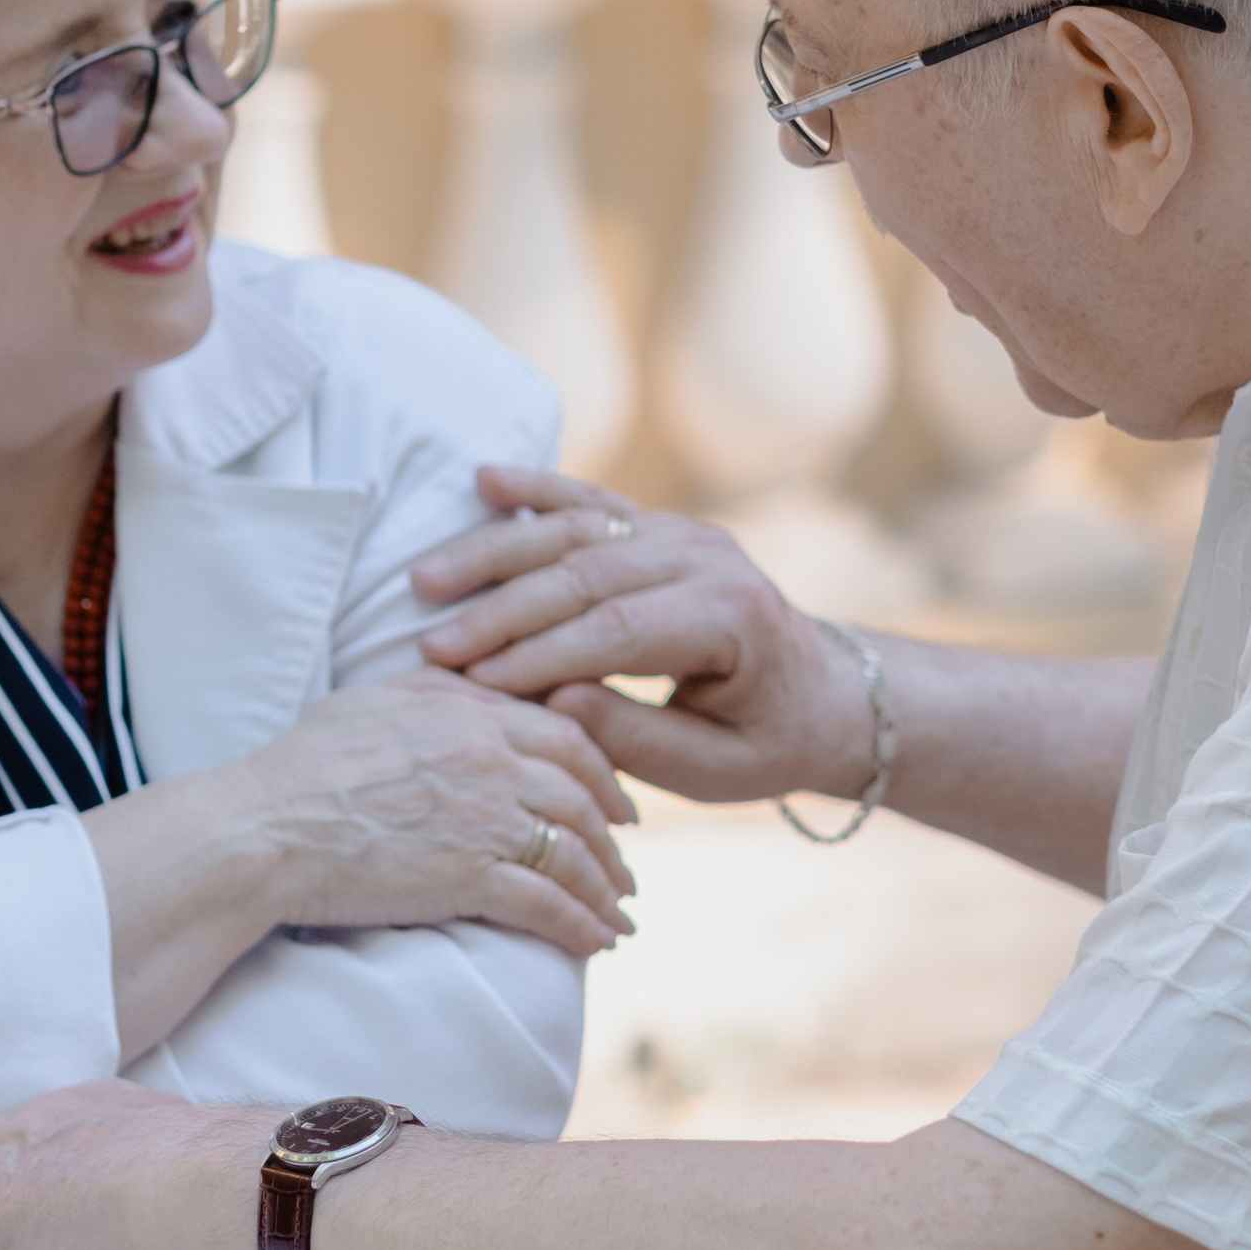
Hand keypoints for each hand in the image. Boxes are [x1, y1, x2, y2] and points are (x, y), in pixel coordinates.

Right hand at [248, 669, 636, 955]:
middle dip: (612, 838)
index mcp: (471, 717)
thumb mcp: (372, 701)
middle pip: (582, 798)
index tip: (615, 802)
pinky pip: (548, 904)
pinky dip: (580, 926)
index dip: (602, 774)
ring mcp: (485, 821)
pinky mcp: (470, 877)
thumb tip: (477, 689)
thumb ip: (436, 692)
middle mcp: (491, 762)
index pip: (567, 737)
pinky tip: (595, 943)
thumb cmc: (302, 766)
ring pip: (574, 853)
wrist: (265, 828)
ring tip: (615, 915)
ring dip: (604, 889)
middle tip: (623, 864)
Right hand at [412, 466, 878, 810]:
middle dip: (500, 612)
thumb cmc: (768, 742)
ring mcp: (682, 532)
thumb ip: (638, 740)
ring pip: (575, 529)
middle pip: (585, 574)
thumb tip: (555, 705)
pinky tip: (483, 479)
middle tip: (431, 647)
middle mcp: (707, 558)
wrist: (824, 692)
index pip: (616, 633)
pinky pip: (590, 499)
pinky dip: (536, 487)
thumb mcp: (716, 770)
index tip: (471, 687)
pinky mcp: (659, 525)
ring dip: (496, 552)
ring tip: (426, 581)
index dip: (539, 658)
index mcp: (730, 618)